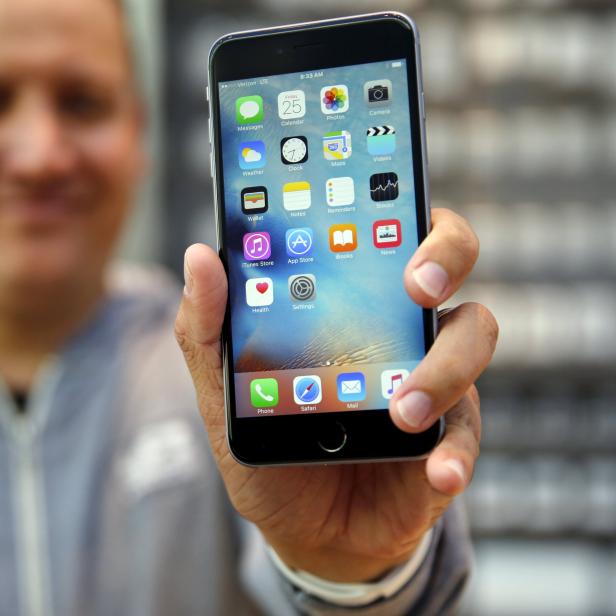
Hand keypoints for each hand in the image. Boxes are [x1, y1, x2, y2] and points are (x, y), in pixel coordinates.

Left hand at [175, 208, 497, 582]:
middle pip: (449, 261)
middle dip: (446, 255)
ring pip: (473, 336)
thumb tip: (200, 255)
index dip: (393, 201)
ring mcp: (432, 374)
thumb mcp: (225, 387)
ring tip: (401, 410)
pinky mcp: (447, 434)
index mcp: (350, 302)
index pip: (382, 229)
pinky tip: (436, 471)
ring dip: (445, 368)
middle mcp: (399, 326)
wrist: (306, 527)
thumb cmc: (270, 443)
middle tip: (416, 285)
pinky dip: (455, 452)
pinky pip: (467, 431)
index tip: (376, 198)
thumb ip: (208, 327)